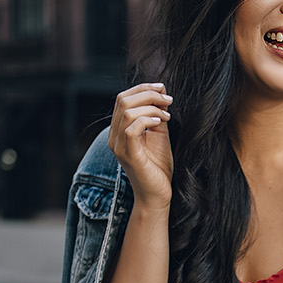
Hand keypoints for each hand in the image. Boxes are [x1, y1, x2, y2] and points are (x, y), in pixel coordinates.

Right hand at [109, 83, 173, 208]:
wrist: (157, 194)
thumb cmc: (157, 166)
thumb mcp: (158, 134)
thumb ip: (157, 113)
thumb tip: (162, 90)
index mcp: (118, 129)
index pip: (122, 98)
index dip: (142, 88)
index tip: (163, 89)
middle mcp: (113, 136)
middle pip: (122, 100)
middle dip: (147, 93)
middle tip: (168, 100)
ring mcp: (118, 145)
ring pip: (127, 111)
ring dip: (150, 106)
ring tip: (167, 114)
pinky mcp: (127, 154)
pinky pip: (131, 128)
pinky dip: (148, 119)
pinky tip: (161, 122)